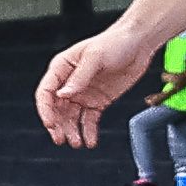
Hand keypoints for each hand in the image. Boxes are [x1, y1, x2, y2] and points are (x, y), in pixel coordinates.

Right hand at [38, 25, 151, 143]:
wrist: (140, 44)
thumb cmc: (115, 42)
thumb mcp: (95, 57)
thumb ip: (79, 77)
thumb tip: (63, 94)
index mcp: (62, 67)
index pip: (46, 92)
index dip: (46, 110)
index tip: (51, 124)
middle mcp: (70, 82)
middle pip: (57, 109)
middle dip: (58, 125)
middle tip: (61, 139)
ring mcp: (84, 93)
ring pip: (72, 117)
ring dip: (72, 131)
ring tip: (77, 142)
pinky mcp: (99, 101)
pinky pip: (90, 120)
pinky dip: (88, 131)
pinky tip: (90, 141)